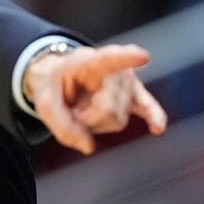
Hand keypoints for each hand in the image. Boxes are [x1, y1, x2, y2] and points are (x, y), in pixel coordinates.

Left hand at [22, 44, 166, 154]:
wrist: (61, 79)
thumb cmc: (54, 87)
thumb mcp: (45, 104)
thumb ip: (62, 126)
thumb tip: (89, 147)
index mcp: (88, 62)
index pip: (109, 59)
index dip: (126, 58)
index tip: (143, 57)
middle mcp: (114, 69)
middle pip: (108, 109)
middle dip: (87, 120)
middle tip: (73, 111)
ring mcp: (127, 83)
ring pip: (118, 119)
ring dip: (97, 123)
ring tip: (86, 109)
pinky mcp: (135, 96)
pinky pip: (148, 108)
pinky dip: (154, 117)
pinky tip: (158, 128)